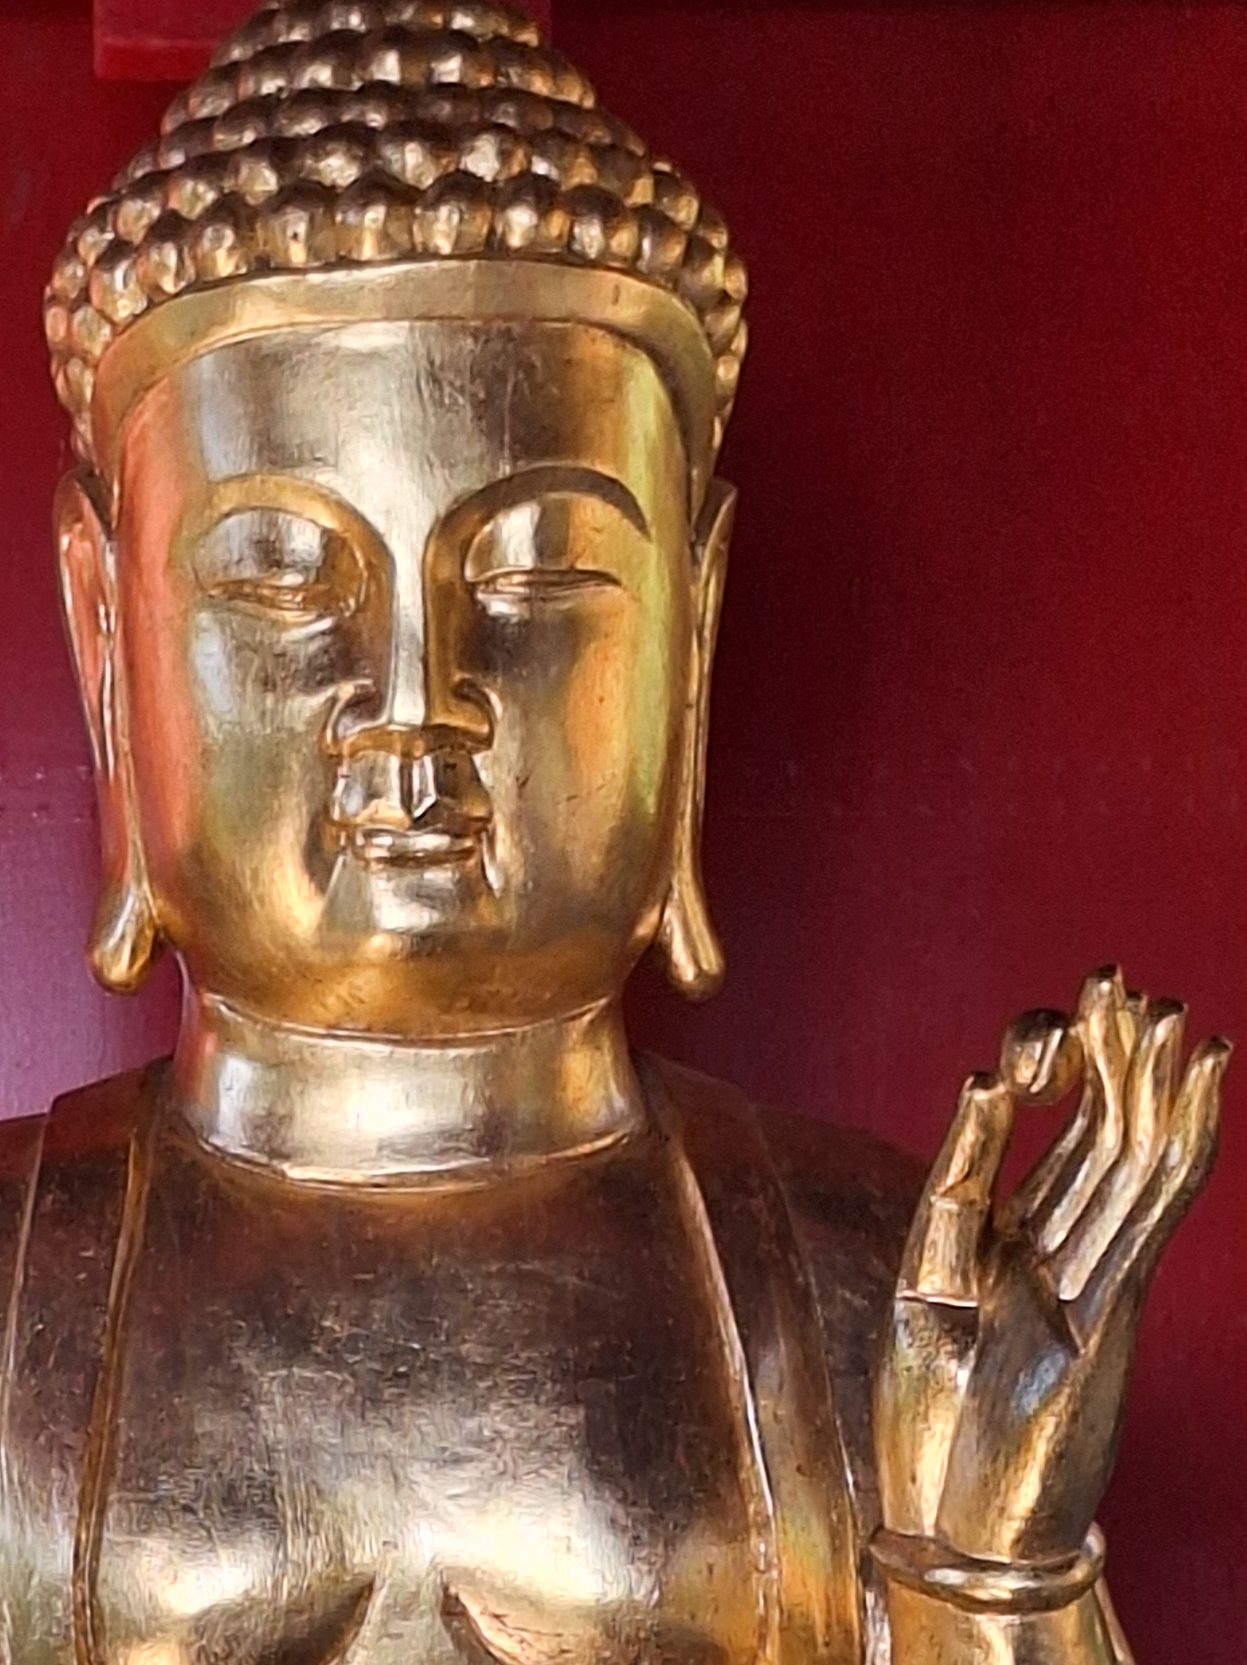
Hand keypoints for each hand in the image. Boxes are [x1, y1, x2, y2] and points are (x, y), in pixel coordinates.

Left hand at [874, 967, 1227, 1565]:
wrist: (955, 1524)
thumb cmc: (936, 1412)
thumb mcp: (928, 1272)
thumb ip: (961, 1173)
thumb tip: (987, 1072)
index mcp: (1015, 1239)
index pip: (1056, 1131)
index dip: (1066, 1064)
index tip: (1068, 1009)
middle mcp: (1065, 1248)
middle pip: (1103, 1132)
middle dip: (1115, 1057)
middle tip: (1120, 978)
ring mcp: (1096, 1274)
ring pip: (1136, 1158)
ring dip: (1153, 1085)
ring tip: (1168, 1013)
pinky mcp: (1110, 1305)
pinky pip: (1150, 1205)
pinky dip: (1178, 1139)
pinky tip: (1193, 1084)